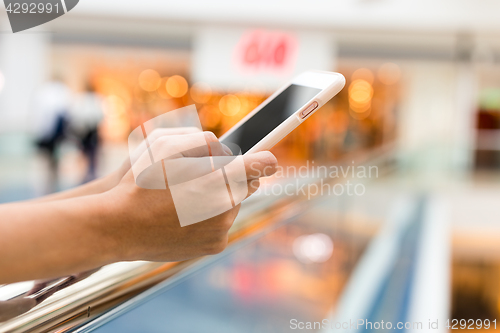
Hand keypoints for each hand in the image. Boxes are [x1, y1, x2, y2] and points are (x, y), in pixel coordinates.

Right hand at [102, 132, 276, 261]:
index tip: (268, 159)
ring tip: (188, 196)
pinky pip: (221, 224)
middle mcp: (226, 207)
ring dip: (219, 197)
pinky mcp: (215, 246)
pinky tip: (186, 214)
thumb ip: (199, 140)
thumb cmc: (138, 183)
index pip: (258, 165)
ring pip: (233, 205)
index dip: (263, 159)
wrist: (119, 228)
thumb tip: (221, 146)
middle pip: (246, 186)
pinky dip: (211, 217)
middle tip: (210, 173)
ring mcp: (221, 229)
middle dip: (232, 177)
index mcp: (218, 180)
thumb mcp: (163, 145)